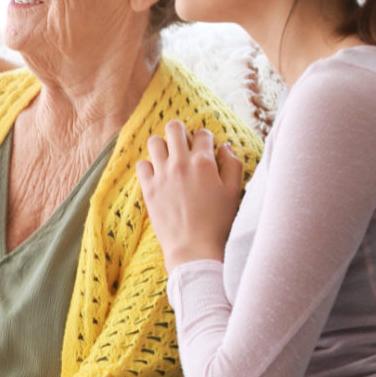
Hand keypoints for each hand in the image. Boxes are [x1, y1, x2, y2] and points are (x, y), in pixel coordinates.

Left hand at [136, 121, 243, 272]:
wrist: (194, 249)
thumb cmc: (218, 223)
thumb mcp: (234, 192)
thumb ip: (233, 165)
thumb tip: (225, 146)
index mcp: (204, 163)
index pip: (202, 133)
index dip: (206, 139)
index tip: (206, 150)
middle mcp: (180, 163)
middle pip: (174, 127)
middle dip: (180, 132)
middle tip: (184, 145)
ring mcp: (162, 174)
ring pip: (154, 141)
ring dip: (163, 145)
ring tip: (169, 158)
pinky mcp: (148, 188)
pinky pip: (141, 164)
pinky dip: (149, 166)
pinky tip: (158, 174)